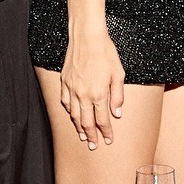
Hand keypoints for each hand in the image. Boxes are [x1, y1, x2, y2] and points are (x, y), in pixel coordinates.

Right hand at [59, 27, 124, 148]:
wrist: (87, 37)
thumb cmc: (106, 53)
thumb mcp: (118, 74)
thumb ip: (118, 96)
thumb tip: (117, 113)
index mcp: (98, 94)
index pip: (102, 120)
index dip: (106, 132)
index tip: (108, 140)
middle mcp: (83, 95)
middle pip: (86, 122)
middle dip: (91, 136)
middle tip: (94, 146)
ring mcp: (72, 89)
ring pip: (74, 114)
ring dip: (79, 127)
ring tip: (83, 136)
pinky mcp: (64, 82)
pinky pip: (65, 102)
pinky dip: (69, 112)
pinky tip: (73, 116)